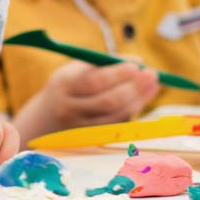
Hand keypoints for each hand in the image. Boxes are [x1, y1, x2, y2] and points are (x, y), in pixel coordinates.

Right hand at [27, 60, 159, 133]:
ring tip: (153, 84)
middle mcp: (70, 108)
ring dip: (139, 99)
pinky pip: (118, 123)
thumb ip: (103, 64)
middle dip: (134, 87)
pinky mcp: (93, 138)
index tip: (136, 66)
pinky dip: (133, 109)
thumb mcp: (75, 70)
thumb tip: (139, 61)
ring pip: (116, 115)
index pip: (93, 82)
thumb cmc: (68, 87)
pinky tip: (142, 97)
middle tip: (151, 74)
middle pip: (107, 101)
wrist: (47, 118)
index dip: (117, 74)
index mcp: (64, 86)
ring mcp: (82, 127)